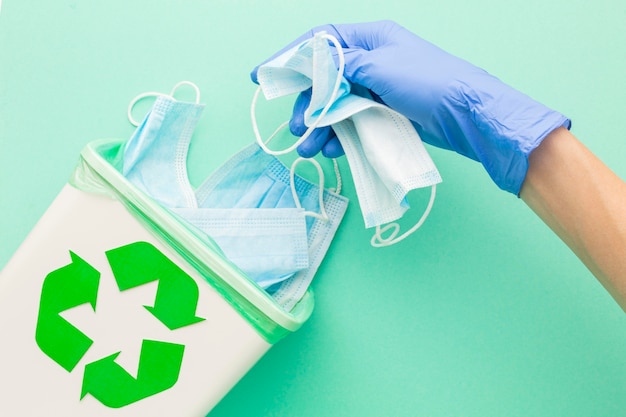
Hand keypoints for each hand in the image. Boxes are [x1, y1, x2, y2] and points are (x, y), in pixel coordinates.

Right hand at [251, 20, 568, 193]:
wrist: (469, 114)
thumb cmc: (428, 82)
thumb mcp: (381, 67)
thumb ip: (343, 68)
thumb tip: (319, 74)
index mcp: (370, 40)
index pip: (320, 43)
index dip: (290, 58)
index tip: (263, 75)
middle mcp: (371, 62)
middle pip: (325, 81)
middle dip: (309, 105)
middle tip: (298, 128)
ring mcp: (378, 90)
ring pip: (338, 107)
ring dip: (322, 128)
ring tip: (310, 149)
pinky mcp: (386, 114)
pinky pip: (354, 124)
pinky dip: (341, 137)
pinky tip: (333, 151)